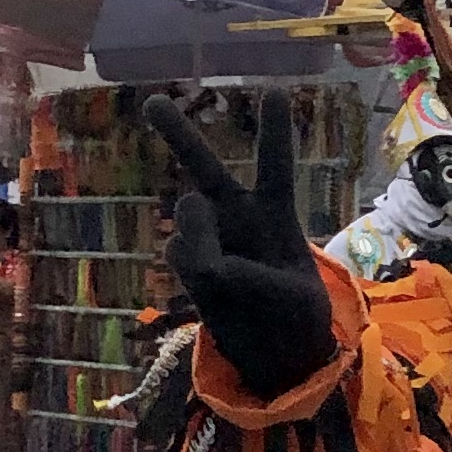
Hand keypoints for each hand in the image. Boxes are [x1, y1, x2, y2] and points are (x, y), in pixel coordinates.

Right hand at [144, 91, 338, 400]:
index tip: (274, 91)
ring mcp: (209, 241)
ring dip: (200, 236)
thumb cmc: (299, 321)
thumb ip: (240, 271)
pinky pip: (179, 255)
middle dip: (178, 134)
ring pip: (187, 218)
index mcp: (276, 215)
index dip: (274, 130)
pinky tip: (214, 291)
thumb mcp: (290, 299)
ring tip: (225, 272)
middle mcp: (237, 218)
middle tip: (153, 102)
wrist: (276, 361)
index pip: (274, 166)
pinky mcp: (190, 267)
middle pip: (206, 168)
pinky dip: (195, 270)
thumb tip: (185, 247)